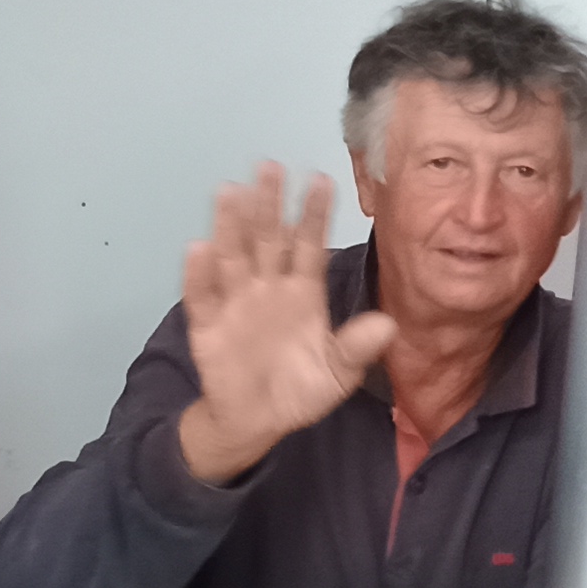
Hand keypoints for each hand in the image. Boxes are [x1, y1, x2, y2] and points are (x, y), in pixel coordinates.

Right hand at [172, 168, 399, 483]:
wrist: (259, 421)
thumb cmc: (302, 389)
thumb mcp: (338, 373)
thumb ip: (357, 348)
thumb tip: (388, 326)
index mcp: (303, 291)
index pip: (308, 245)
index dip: (314, 214)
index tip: (321, 179)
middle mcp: (268, 286)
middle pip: (267, 239)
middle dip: (269, 204)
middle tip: (270, 166)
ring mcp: (236, 302)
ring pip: (233, 256)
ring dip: (230, 225)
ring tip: (231, 191)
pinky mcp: (209, 325)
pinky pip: (203, 296)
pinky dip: (199, 274)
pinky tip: (198, 248)